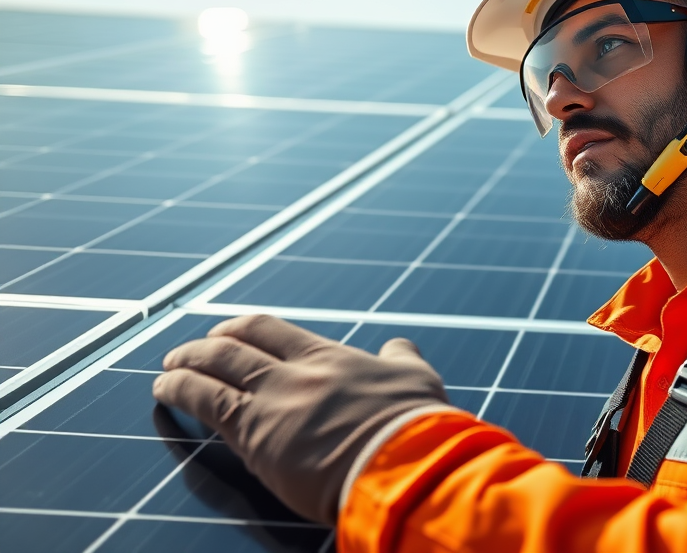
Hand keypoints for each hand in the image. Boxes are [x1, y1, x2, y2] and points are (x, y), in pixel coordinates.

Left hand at [152, 314, 449, 524]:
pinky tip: (166, 390)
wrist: (402, 461)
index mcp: (329, 358)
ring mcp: (273, 402)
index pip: (272, 331)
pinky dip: (180, 391)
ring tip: (167, 371)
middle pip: (236, 346)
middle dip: (205, 346)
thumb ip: (400, 360)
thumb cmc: (414, 426)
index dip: (241, 328)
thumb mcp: (416, 379)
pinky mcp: (256, 437)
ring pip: (214, 370)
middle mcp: (295, 372)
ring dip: (184, 366)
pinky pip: (206, 403)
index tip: (226, 332)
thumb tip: (398, 346)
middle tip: (189, 351)